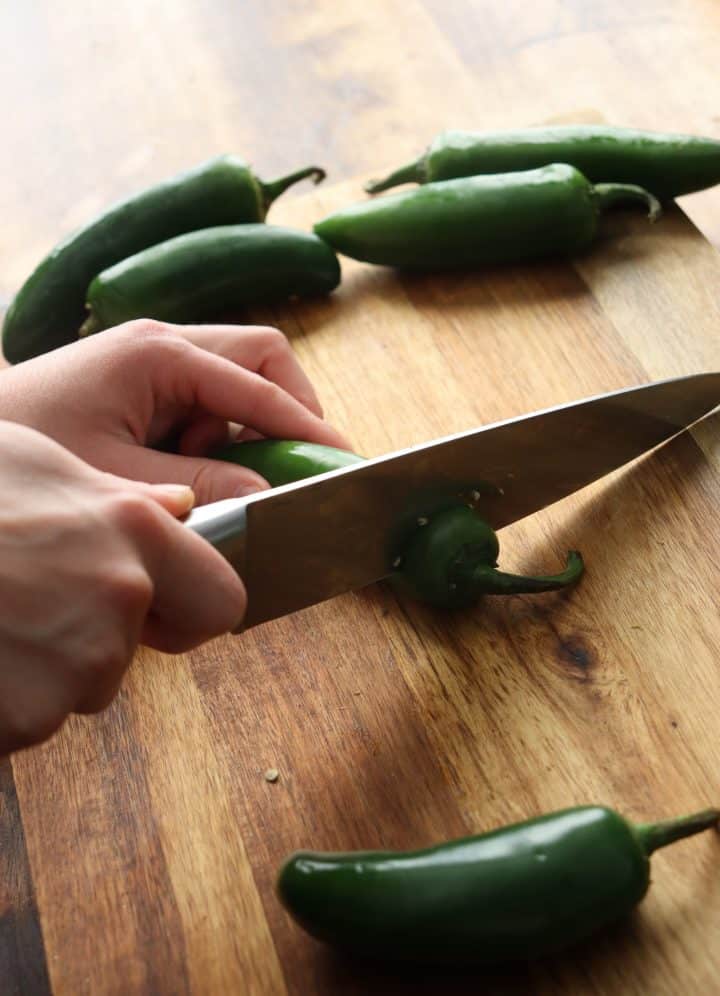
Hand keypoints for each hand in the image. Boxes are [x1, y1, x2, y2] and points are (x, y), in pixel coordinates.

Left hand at [0, 320, 350, 503]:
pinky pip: (207, 403)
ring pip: (237, 382)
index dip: (305, 421)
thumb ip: (201, 484)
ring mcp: (155, 360)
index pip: (259, 377)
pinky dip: (215, 440)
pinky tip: (184, 475)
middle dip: (288, 412)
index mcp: (159, 353)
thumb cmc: (29, 449)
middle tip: (298, 466)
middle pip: (260, 360)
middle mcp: (163, 343)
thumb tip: (267, 494)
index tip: (341, 459)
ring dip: (244, 432)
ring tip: (215, 479)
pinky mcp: (146, 383)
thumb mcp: (120, 478)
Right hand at [0, 419, 247, 754]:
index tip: (161, 608)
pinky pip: (26, 720)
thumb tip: (179, 511)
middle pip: (135, 651)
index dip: (192, 609)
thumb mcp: (31, 462)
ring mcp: (71, 665)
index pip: (222, 601)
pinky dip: (0, 701)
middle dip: (101, 643)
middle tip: (31, 606)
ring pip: (75, 688)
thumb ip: (116, 495)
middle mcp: (117, 599)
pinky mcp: (23, 719)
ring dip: (37, 669)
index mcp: (133, 532)